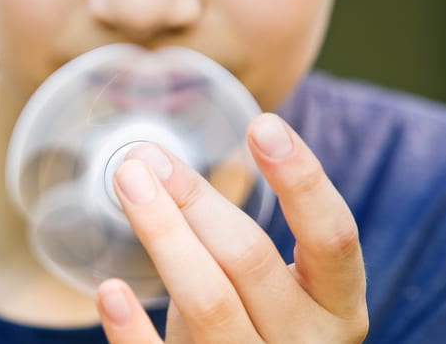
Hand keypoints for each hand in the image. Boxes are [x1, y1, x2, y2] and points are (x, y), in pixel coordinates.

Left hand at [96, 113, 367, 342]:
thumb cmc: (254, 319)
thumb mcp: (263, 280)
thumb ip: (225, 229)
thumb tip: (153, 161)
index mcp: (336, 304)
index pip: (333, 236)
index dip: (302, 179)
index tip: (262, 124)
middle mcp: (306, 343)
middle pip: (250, 259)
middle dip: (194, 199)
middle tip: (146, 158)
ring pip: (210, 302)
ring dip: (163, 235)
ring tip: (127, 184)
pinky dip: (133, 330)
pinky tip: (110, 290)